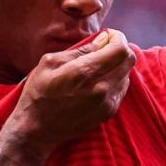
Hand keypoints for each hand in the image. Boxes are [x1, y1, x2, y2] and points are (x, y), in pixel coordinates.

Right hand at [6, 29, 134, 153]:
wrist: (36, 130)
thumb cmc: (38, 93)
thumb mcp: (50, 63)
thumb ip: (80, 50)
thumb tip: (102, 39)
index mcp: (84, 73)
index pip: (120, 49)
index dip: (117, 37)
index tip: (107, 35)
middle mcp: (101, 89)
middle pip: (128, 60)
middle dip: (119, 48)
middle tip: (104, 47)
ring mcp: (107, 103)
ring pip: (127, 75)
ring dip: (117, 66)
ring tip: (98, 66)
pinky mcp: (108, 113)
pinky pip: (121, 90)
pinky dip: (115, 80)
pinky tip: (98, 81)